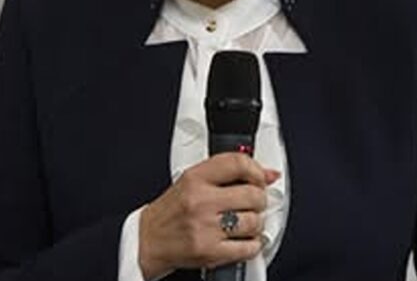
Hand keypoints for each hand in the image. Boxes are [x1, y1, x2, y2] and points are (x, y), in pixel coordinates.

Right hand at [137, 152, 280, 279]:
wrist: (147, 241)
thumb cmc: (171, 211)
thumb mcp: (191, 181)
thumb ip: (227, 173)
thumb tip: (269, 174)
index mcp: (195, 179)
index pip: (238, 163)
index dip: (257, 170)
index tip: (261, 178)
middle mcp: (200, 202)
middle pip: (253, 195)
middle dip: (259, 200)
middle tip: (252, 203)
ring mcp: (206, 228)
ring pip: (254, 222)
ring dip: (255, 224)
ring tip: (244, 223)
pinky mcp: (210, 252)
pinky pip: (249, 247)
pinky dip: (252, 245)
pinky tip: (242, 239)